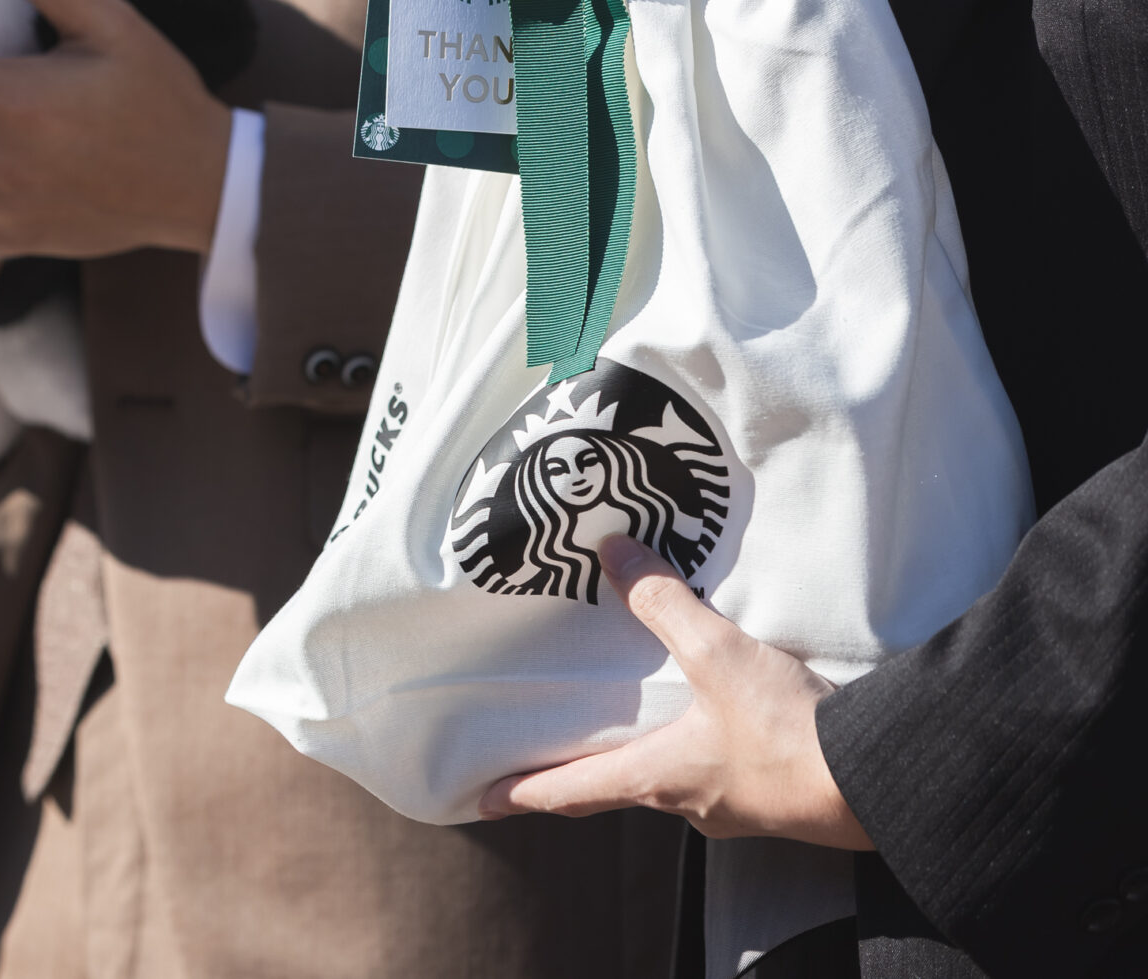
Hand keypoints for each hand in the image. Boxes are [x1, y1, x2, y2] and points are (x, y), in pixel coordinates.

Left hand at [479, 536, 872, 849]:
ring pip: (675, 785)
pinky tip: (722, 729)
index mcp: (658, 778)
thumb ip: (664, 605)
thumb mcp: (718, 655)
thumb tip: (612, 555)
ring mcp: (737, 808)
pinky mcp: (778, 801)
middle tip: (553, 763)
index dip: (525, 792)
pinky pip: (725, 777)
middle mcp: (689, 804)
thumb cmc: (790, 734)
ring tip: (638, 732)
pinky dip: (707, 755)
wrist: (879, 784)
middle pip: (620, 790)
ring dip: (652, 761)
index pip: (572, 789)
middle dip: (586, 774)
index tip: (483, 799)